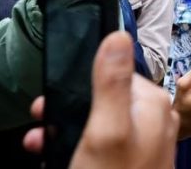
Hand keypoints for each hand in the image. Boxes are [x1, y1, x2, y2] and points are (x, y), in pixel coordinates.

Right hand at [22, 32, 178, 167]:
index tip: (52, 97)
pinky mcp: (130, 164)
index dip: (82, 82)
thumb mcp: (106, 129)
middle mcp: (152, 122)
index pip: (116, 73)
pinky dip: (75, 147)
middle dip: (68, 107)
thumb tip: (118, 34)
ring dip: (65, 128)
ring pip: (97, 124)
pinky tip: (52, 156)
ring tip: (38, 142)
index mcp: (152, 105)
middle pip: (104, 99)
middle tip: (38, 121)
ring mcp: (142, 146)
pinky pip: (100, 147)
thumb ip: (111, 82)